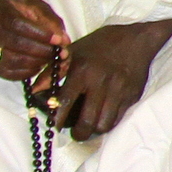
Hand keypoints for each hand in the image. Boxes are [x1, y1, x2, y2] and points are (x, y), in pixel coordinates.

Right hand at [0, 0, 65, 83]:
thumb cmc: (10, 8)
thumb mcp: (30, 4)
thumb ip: (48, 18)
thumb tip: (64, 40)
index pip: (17, 23)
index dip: (39, 33)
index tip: (58, 39)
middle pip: (15, 43)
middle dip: (42, 50)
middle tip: (59, 51)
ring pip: (11, 61)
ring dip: (36, 62)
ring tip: (49, 58)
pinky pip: (7, 73)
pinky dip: (26, 72)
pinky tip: (37, 66)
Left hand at [54, 18, 171, 138]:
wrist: (136, 39)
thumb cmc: (100, 45)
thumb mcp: (73, 51)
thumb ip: (52, 72)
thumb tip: (34, 91)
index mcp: (82, 70)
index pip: (65, 102)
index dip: (57, 119)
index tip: (55, 125)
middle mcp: (100, 82)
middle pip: (87, 121)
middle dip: (78, 133)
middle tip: (76, 133)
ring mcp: (119, 90)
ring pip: (104, 124)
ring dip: (95, 129)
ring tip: (90, 126)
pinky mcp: (132, 95)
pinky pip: (118, 119)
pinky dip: (108, 122)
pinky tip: (103, 117)